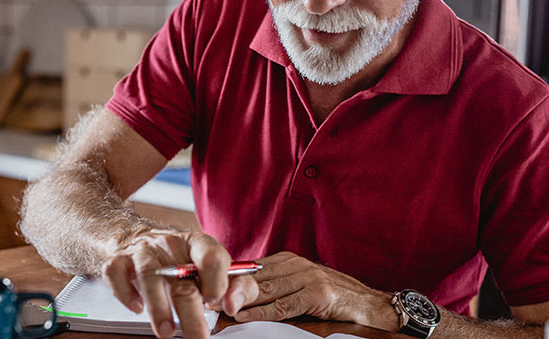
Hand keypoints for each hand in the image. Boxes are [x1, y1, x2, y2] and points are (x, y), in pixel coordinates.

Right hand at [101, 230, 231, 337]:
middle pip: (181, 277)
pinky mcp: (119, 260)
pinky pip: (116, 273)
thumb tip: (233, 305)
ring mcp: (142, 251)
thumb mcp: (213, 268)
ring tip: (166, 332)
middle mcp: (170, 244)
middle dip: (191, 313)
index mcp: (198, 244)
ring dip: (158, 307)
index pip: (212, 257)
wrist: (140, 239)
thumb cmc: (181, 260)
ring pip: (148, 274)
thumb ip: (235, 286)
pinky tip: (137, 307)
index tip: (216, 302)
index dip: (217, 282)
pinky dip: (125, 293)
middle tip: (198, 337)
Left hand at [208, 251, 399, 331]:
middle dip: (227, 287)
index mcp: (287, 261)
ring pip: (266, 289)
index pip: (250, 267)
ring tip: (216, 305)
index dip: (226, 278)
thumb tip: (238, 296)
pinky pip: (284, 305)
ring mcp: (308, 277)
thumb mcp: (299, 288)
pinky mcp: (319, 294)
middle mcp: (295, 265)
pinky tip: (243, 315)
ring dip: (239, 298)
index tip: (203, 285)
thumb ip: (273, 288)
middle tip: (203, 296)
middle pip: (254, 276)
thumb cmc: (333, 298)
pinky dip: (262, 311)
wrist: (373, 305)